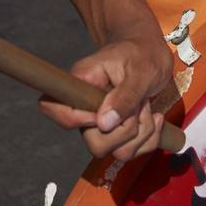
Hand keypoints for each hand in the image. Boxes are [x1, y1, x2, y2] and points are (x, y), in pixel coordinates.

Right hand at [38, 30, 175, 161]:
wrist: (151, 54)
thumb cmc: (143, 53)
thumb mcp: (141, 69)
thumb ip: (124, 96)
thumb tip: (103, 123)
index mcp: (82, 82)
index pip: (51, 106)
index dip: (76, 118)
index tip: (104, 109)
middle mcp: (86, 107)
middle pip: (93, 142)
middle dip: (125, 130)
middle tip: (139, 105)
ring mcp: (101, 123)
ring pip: (115, 151)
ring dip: (141, 133)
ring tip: (147, 107)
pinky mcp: (116, 133)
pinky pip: (130, 152)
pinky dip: (148, 139)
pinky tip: (153, 117)